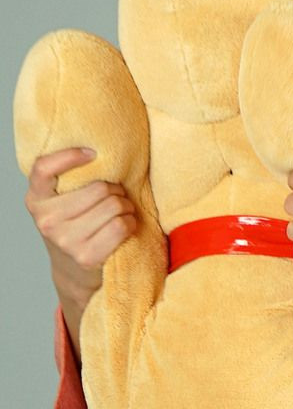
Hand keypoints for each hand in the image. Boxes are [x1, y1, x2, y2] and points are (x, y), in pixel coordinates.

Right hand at [25, 147, 136, 309]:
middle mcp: (47, 220)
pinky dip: (130, 222)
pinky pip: (122, 225)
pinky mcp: (86, 256)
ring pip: (114, 205)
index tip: (92, 154)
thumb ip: (69, 177)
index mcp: (36, 199)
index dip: (69, 156)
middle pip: (99, 188)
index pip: (43, 168)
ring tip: (119, 212)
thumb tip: (102, 147)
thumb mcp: (62, 199)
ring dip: (125, 206)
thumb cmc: (75, 222)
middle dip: (115, 190)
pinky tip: (123, 226)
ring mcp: (65, 240)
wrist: (74, 270)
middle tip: (114, 197)